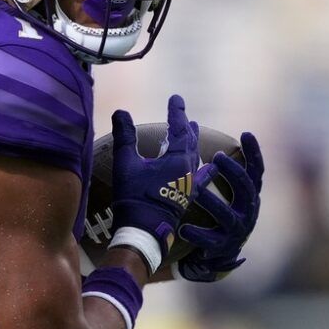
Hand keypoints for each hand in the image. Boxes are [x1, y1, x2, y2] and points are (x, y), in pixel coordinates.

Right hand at [108, 94, 199, 267]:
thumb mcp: (126, 163)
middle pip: (190, 142)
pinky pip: (199, 178)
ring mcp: (189, 185)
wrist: (143, 230)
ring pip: (195, 158)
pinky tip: (207, 169)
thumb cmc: (134, 196)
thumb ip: (125, 136)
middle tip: (184, 115)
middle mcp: (188, 170)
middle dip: (186, 126)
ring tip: (194, 132)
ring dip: (193, 143)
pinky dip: (202, 169)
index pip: (179, 128)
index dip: (177, 112)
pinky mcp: (186, 197)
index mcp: (177, 158)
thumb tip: (121, 112)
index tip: (176, 98)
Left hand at [177, 131, 263, 282]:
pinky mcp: (222, 248)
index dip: (254, 153)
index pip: (257, 171)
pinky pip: (210, 241)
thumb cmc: (219, 214)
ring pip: (227, 215)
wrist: (218, 254)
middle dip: (233, 172)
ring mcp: (237, 230)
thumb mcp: (225, 191)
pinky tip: (183, 228)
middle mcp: (248, 211)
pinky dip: (197, 234)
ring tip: (196, 190)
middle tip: (217, 157)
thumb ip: (220, 170)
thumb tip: (200, 133)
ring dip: (212, 202)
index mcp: (249, 195)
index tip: (246, 133)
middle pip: (247, 190)